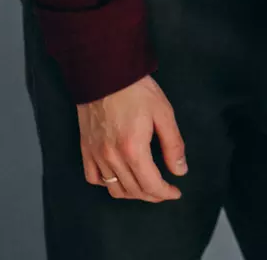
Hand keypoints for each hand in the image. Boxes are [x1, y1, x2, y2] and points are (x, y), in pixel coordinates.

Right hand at [76, 75, 187, 201]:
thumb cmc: (136, 90)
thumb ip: (173, 145)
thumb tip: (180, 171)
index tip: (176, 192)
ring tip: (146, 187)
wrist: (104, 72)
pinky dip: (107, 184)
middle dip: (152, 195)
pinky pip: (93, 177)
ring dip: (132, 193)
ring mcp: (96, 154)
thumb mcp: (164, 114)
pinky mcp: (86, 148)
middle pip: (133, 190)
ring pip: (114, 189)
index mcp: (133, 149)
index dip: (166, 193)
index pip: (151, 185)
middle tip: (165, 190)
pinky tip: (119, 178)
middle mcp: (112, 157)